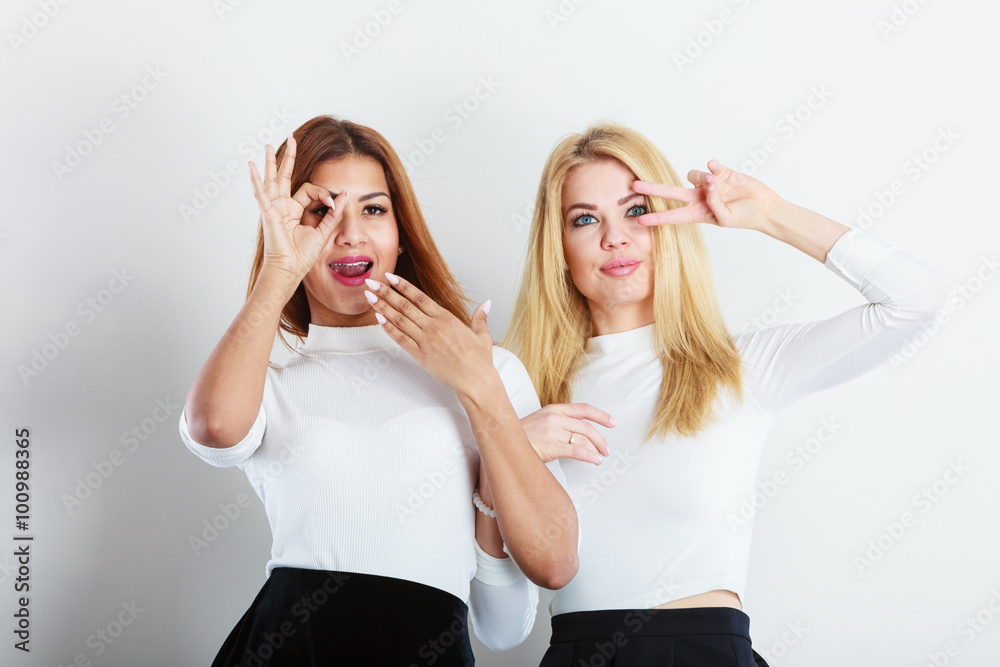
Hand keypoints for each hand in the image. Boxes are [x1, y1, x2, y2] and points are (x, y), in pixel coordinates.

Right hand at [248, 136, 347, 279]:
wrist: (290, 269)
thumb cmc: (302, 256)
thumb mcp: (323, 232)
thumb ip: (333, 213)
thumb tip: (344, 194)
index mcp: (295, 210)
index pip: (309, 190)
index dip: (323, 193)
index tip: (333, 202)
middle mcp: (283, 206)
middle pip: (285, 176)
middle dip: (289, 157)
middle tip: (292, 138)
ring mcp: (273, 208)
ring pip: (272, 179)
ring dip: (270, 161)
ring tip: (267, 144)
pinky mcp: (268, 212)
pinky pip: (260, 192)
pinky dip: (255, 179)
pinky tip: (250, 165)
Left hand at [362, 273, 494, 396]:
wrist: (476, 380)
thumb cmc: (479, 361)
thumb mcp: (482, 335)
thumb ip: (480, 318)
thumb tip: (486, 303)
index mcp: (447, 318)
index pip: (420, 297)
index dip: (403, 286)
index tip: (391, 277)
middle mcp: (434, 327)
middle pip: (405, 305)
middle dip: (386, 293)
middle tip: (372, 283)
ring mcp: (425, 341)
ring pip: (399, 320)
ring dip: (382, 307)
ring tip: (370, 297)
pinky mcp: (420, 355)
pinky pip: (401, 339)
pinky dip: (389, 328)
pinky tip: (379, 319)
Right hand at [520, 404, 614, 464]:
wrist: (504, 442)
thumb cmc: (523, 435)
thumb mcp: (542, 420)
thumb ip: (560, 422)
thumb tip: (582, 434)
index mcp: (554, 409)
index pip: (584, 409)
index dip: (601, 416)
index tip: (612, 422)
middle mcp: (555, 418)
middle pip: (587, 427)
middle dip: (600, 439)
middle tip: (606, 449)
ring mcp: (553, 432)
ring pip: (583, 440)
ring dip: (595, 450)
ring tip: (600, 457)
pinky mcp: (551, 447)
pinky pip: (576, 451)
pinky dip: (589, 456)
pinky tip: (595, 461)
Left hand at [632, 159, 781, 231]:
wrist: (763, 207)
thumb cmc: (744, 217)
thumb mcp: (725, 218)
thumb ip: (713, 203)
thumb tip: (707, 182)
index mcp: (697, 213)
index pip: (672, 216)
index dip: (656, 218)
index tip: (640, 220)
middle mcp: (698, 198)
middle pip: (670, 193)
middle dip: (652, 189)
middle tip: (634, 185)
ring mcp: (708, 185)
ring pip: (693, 175)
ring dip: (703, 179)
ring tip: (718, 185)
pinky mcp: (720, 172)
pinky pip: (709, 167)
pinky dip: (713, 168)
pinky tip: (719, 171)